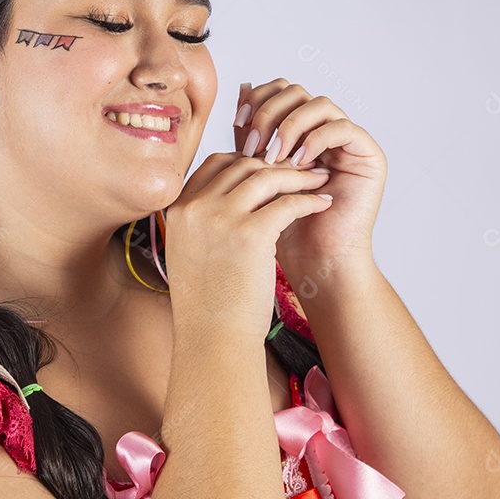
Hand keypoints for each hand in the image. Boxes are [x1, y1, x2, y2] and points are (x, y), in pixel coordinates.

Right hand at [163, 143, 333, 340]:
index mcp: (178, 209)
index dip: (246, 160)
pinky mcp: (250, 234)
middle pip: (242, 164)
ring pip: (267, 176)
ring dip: (298, 176)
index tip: (270, 169)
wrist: (213, 338)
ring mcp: (220, 218)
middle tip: (302, 168)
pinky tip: (322, 203)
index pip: (215, 163)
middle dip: (276, 164)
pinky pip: (288, 202)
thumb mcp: (190, 252)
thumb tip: (232, 199)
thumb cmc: (207, 304)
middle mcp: (195, 208)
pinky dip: (309, 199)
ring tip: (319, 180)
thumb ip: (203, 221)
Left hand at [234, 79, 387, 275]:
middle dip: (269, 113)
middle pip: (296, 91)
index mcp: (297, 132)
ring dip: (291, 126)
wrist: (313, 262)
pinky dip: (316, 140)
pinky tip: (299, 163)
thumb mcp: (257, 174)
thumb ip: (251, 136)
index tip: (239, 123)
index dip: (257, 100)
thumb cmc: (281, 227)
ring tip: (275, 157)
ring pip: (319, 103)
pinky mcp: (368, 155)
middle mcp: (324, 132)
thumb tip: (242, 88)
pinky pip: (344, 127)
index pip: (278, 92)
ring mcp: (347, 142)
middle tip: (254, 145)